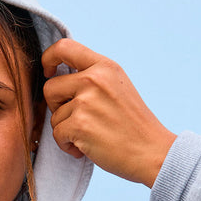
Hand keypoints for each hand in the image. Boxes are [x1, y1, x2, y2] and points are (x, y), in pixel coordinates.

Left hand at [41, 39, 175, 186]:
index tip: (49, 71)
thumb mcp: (118, 88)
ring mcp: (85, 102)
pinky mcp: (79, 124)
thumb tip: (58, 78)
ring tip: (89, 137)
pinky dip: (67, 146)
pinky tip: (86, 148)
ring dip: (66, 131)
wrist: (151, 152)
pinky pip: (57, 135)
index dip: (48, 58)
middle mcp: (94, 79)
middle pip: (50, 88)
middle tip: (76, 120)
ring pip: (54, 116)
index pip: (64, 48)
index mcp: (105, 67)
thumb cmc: (133, 126)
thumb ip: (93, 79)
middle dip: (57, 107)